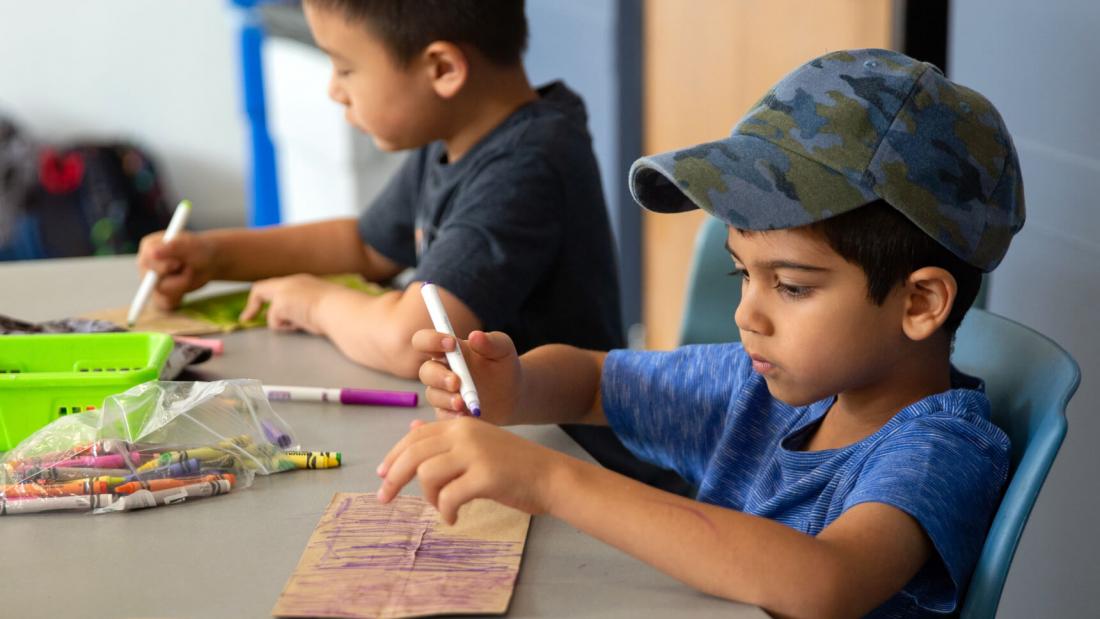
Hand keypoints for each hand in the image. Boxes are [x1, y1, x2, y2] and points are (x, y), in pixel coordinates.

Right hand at [136, 230, 216, 308]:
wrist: (208, 262)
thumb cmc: (198, 249)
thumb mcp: (189, 245)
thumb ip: (172, 248)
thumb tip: (153, 254)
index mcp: (149, 248)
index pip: (146, 261)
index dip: (163, 266)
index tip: (178, 264)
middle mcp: (146, 265)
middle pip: (151, 279)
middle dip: (175, 277)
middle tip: (189, 269)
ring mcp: (151, 280)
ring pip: (161, 292)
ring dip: (181, 285)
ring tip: (190, 274)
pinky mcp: (160, 294)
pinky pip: (164, 303)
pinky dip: (178, 297)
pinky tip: (185, 287)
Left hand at [240, 274, 340, 333]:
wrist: (343, 310)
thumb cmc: (342, 312)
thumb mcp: (324, 305)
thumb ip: (310, 308)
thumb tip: (307, 320)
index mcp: (305, 282)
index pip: (281, 286)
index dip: (271, 298)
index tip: (266, 309)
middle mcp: (293, 282)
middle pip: (262, 289)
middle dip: (252, 304)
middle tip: (246, 318)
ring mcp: (285, 291)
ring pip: (272, 312)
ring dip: (283, 323)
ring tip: (303, 324)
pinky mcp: (281, 303)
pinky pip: (275, 322)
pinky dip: (286, 327)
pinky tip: (301, 325)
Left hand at [377, 418, 569, 523]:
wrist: (551, 476)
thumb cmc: (515, 465)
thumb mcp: (479, 443)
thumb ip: (447, 438)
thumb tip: (412, 428)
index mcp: (462, 424)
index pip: (415, 437)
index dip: (394, 456)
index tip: (382, 475)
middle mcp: (466, 434)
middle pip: (414, 454)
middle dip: (394, 478)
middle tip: (384, 499)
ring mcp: (476, 454)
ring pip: (427, 475)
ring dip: (428, 497)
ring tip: (441, 507)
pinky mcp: (485, 476)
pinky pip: (448, 497)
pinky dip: (445, 512)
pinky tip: (454, 518)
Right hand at [413, 329, 520, 422]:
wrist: (513, 394)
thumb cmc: (503, 365)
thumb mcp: (503, 349)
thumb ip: (491, 341)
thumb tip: (475, 336)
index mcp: (448, 350)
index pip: (424, 340)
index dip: (431, 340)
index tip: (451, 344)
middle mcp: (441, 370)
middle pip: (425, 371)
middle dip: (439, 376)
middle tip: (456, 382)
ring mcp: (443, 392)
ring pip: (433, 395)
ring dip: (446, 399)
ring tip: (463, 403)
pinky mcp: (448, 411)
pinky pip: (442, 415)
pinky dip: (451, 416)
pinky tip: (465, 415)